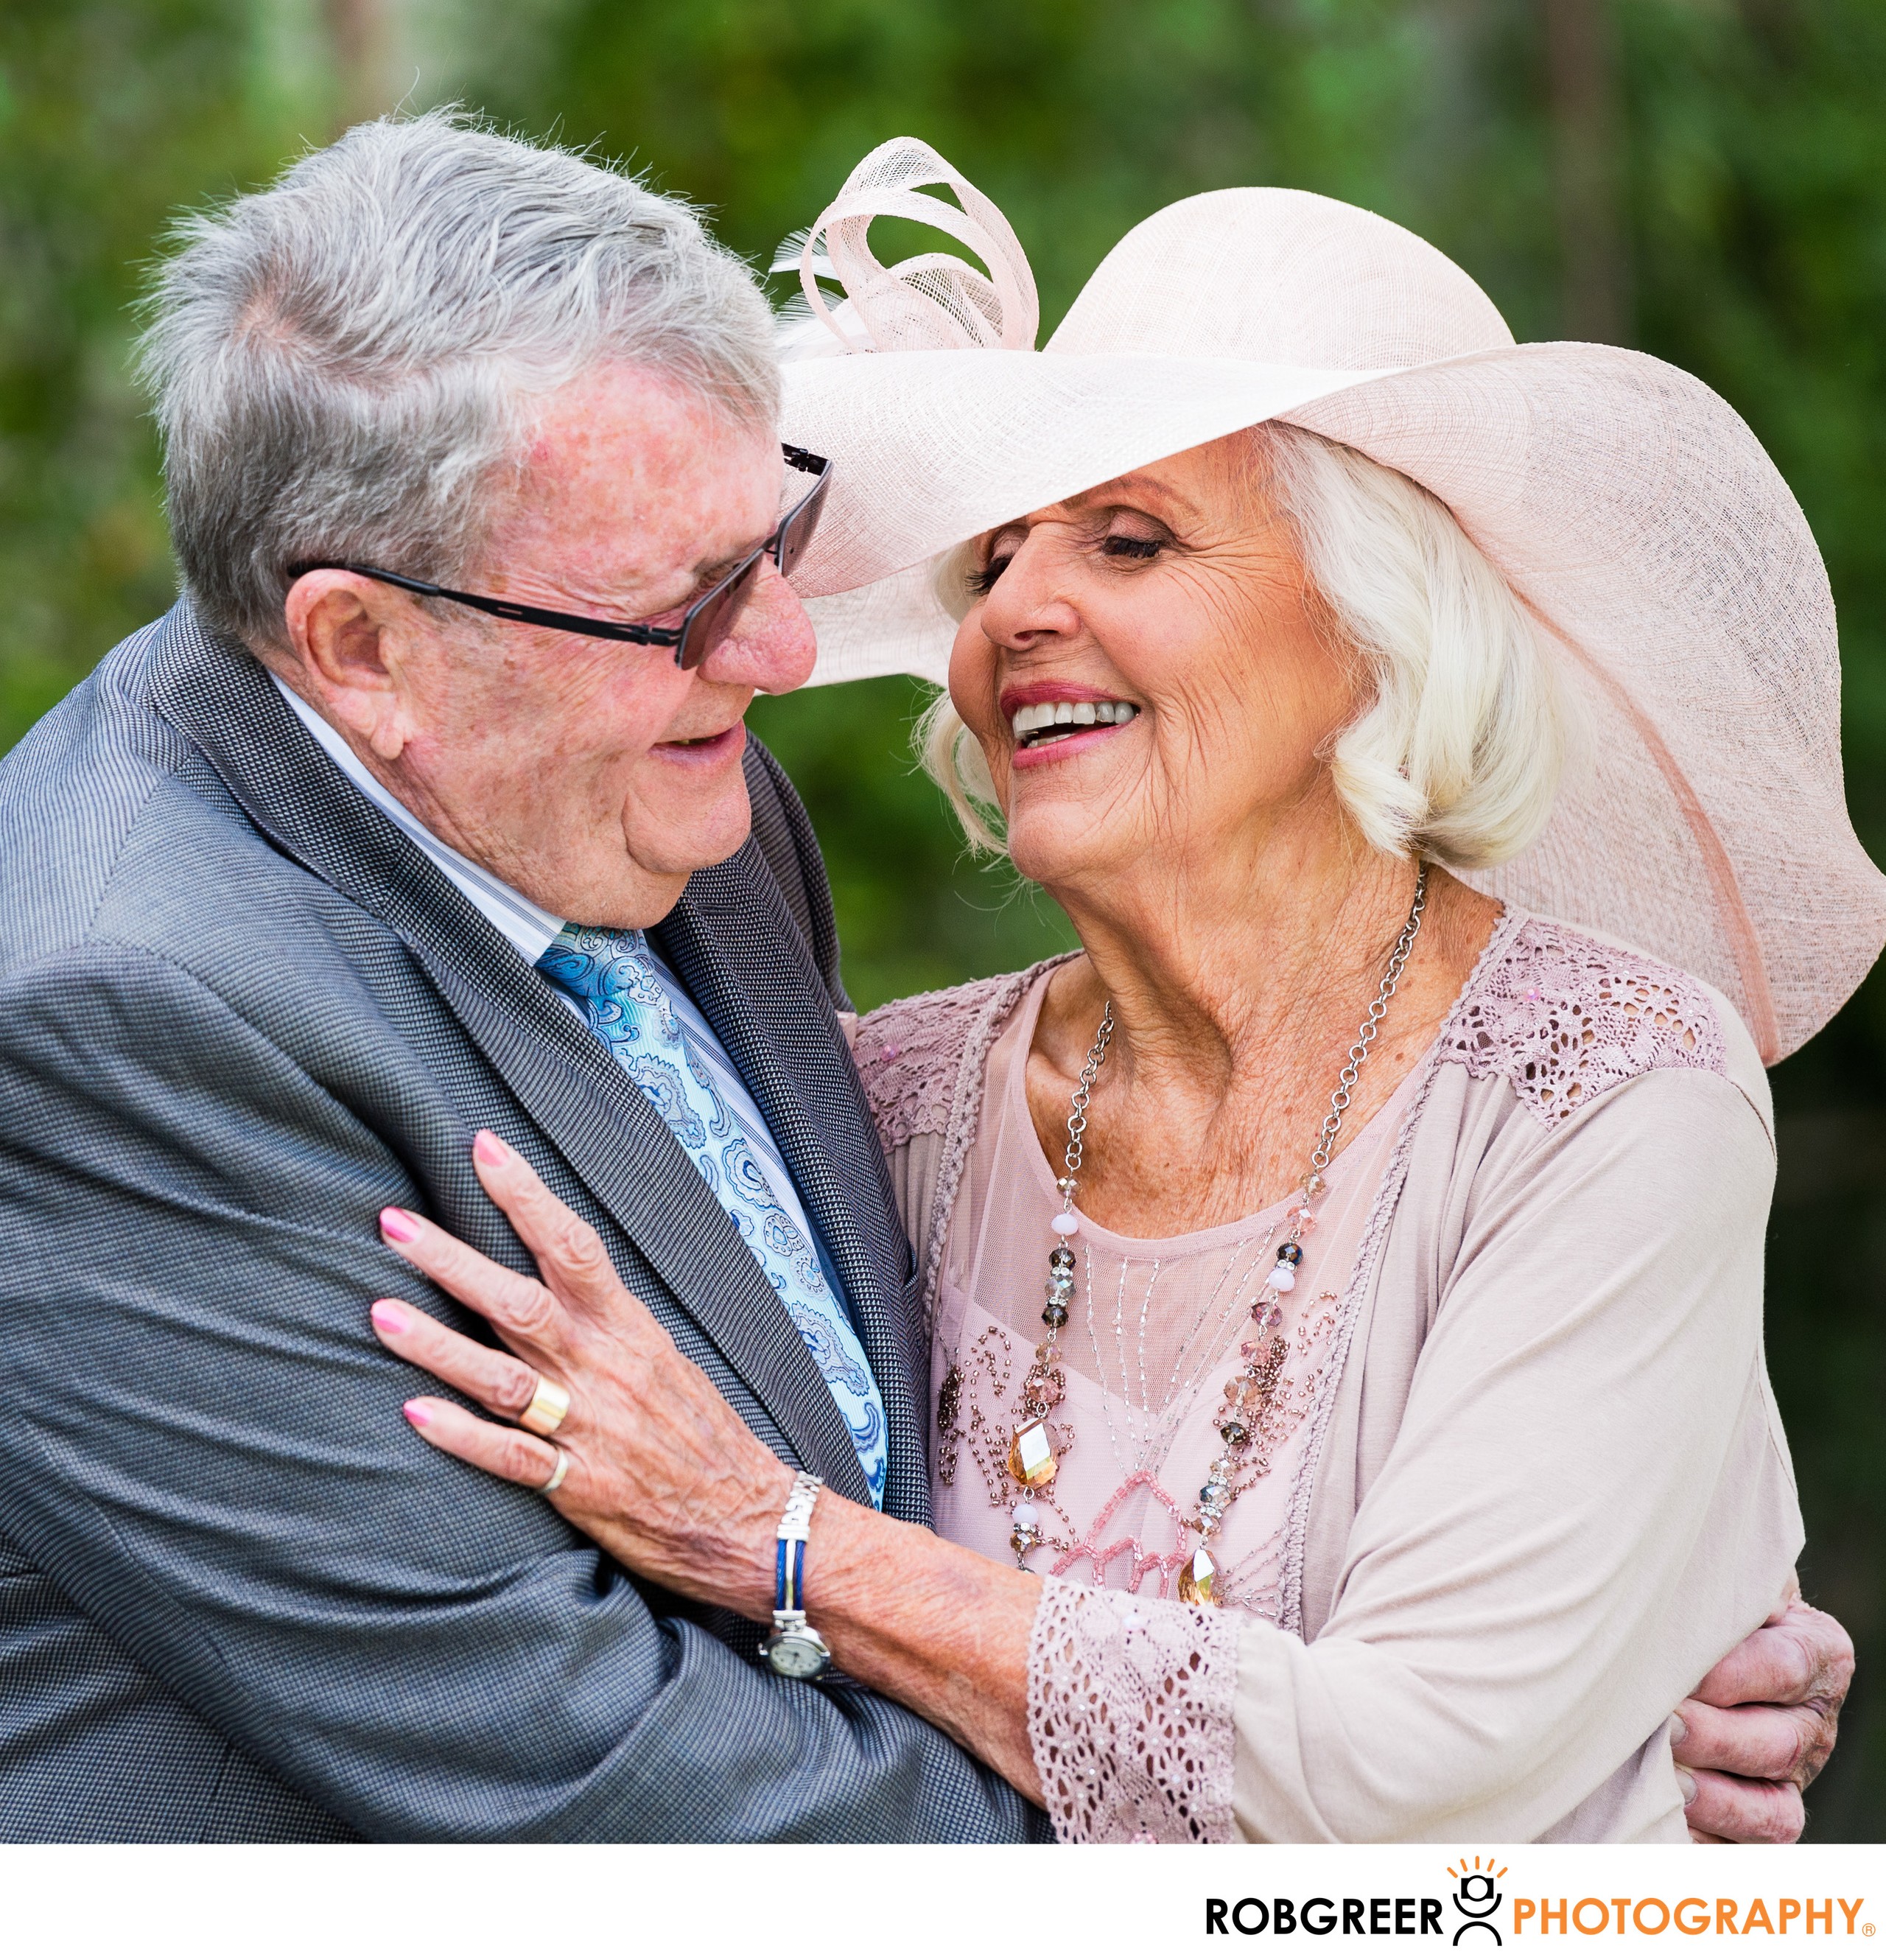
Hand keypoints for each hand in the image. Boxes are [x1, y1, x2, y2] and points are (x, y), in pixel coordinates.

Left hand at [370, 1132, 1043, 1797]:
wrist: (752, 1520)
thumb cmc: (703, 1435)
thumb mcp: (664, 1359)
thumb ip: (603, 1324)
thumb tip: (545, 1279)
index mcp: (630, 1329)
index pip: (573, 1246)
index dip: (525, 1196)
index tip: (482, 1148)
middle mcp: (606, 1369)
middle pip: (520, 1302)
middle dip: (452, 1260)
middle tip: (393, 1223)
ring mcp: (590, 1429)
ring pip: (502, 1376)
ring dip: (437, 1344)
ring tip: (379, 1312)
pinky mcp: (579, 1486)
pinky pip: (511, 1457)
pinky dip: (463, 1435)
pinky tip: (416, 1412)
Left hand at [1673, 1582, 1853, 1842]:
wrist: (1684, 1635)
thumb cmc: (1699, 1593)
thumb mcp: (1722, 1569)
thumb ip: (1727, 1567)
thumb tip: (1701, 1572)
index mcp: (1816, 1652)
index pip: (1781, 1668)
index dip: (1729, 1676)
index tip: (1678, 1675)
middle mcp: (1812, 1724)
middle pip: (1777, 1745)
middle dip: (1715, 1739)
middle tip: (1660, 1727)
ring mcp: (1788, 1779)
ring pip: (1774, 1813)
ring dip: (1718, 1802)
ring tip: (1667, 1782)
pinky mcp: (1757, 1823)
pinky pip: (1744, 1854)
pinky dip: (1705, 1845)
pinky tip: (1662, 1824)